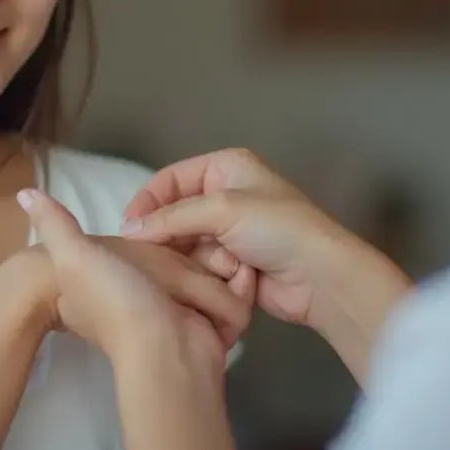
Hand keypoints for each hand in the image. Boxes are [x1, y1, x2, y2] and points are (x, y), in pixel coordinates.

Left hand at [16, 189, 252, 367]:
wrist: (165, 353)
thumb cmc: (119, 302)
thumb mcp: (77, 257)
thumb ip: (56, 224)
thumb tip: (25, 192)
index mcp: (114, 278)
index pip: (144, 245)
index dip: (157, 241)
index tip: (163, 239)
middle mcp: (147, 294)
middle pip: (183, 257)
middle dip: (198, 257)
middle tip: (202, 249)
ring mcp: (181, 310)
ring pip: (211, 271)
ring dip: (219, 274)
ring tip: (224, 268)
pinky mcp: (212, 323)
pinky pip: (232, 296)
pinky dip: (236, 294)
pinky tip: (237, 285)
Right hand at [122, 148, 411, 382]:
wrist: (322, 277)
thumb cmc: (278, 229)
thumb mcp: (222, 210)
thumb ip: (172, 217)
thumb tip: (128, 231)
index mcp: (226, 168)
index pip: (170, 179)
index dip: (147, 201)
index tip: (128, 229)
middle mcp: (226, 195)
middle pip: (176, 214)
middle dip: (168, 235)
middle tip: (147, 256)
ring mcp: (230, 232)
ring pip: (187, 244)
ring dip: (192, 257)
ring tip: (193, 268)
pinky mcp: (234, 264)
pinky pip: (202, 266)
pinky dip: (204, 273)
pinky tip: (209, 281)